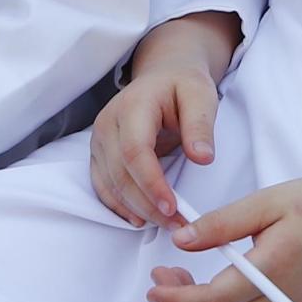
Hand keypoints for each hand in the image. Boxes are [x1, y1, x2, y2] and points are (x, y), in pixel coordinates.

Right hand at [90, 14, 234, 226]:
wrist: (162, 76)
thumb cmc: (183, 86)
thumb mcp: (201, 96)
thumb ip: (200, 126)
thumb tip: (203, 158)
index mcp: (133, 105)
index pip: (135, 150)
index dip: (151, 183)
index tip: (173, 207)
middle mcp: (108, 122)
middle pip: (120, 173)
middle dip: (147, 204)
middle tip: (178, 225)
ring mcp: (99, 139)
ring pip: (109, 184)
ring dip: (136, 209)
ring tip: (167, 225)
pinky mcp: (99, 154)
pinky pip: (102, 186)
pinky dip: (119, 206)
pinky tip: (140, 218)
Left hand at [148, 140, 301, 301]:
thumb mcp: (267, 201)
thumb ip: (222, 223)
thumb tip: (181, 241)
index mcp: (273, 268)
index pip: (214, 300)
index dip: (178, 299)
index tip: (154, 287)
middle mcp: (282, 299)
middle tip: (162, 275)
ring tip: (180, 280)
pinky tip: (210, 293)